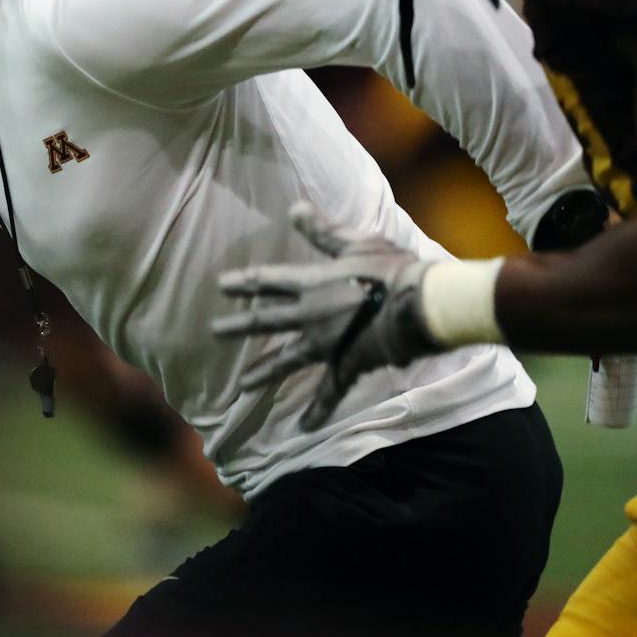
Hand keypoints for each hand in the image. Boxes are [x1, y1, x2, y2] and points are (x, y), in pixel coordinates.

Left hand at [213, 202, 442, 429]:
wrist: (423, 305)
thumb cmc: (394, 269)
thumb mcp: (357, 242)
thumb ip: (324, 231)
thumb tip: (294, 208)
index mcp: (312, 282)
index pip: (269, 281)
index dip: (245, 283)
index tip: (222, 287)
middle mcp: (311, 315)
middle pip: (267, 321)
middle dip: (239, 327)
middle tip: (213, 333)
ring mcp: (327, 343)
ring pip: (287, 360)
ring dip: (264, 373)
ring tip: (242, 386)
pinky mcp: (348, 365)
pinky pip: (330, 392)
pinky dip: (318, 412)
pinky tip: (304, 428)